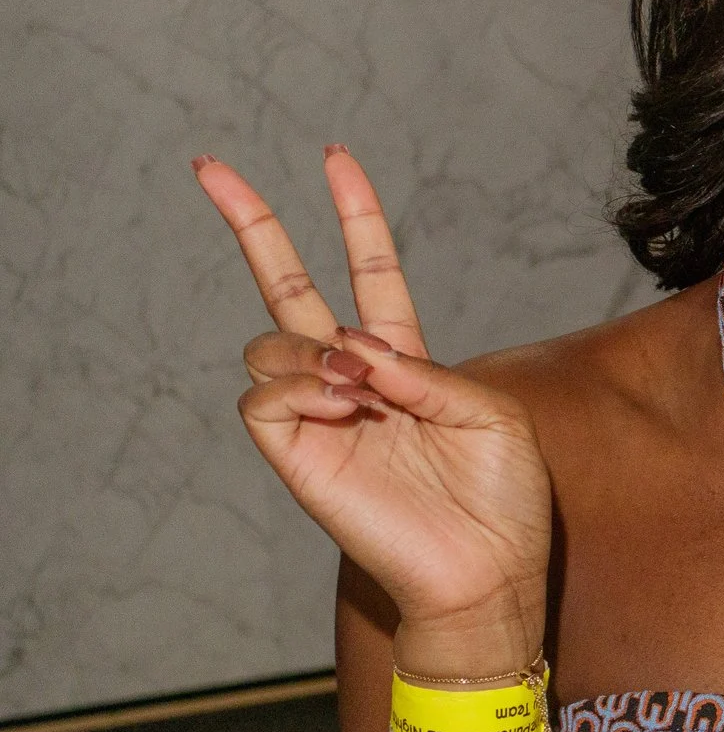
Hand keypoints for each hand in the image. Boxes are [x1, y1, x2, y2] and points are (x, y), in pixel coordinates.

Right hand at [194, 147, 550, 670]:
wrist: (486, 571)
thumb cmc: (502, 500)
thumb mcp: (491, 416)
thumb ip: (428, 371)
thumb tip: (352, 346)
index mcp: (408, 362)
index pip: (370, 274)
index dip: (356, 218)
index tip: (338, 159)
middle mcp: (355, 381)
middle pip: (288, 288)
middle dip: (253, 224)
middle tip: (212, 167)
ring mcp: (320, 417)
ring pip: (267, 342)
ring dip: (307, 347)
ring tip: (357, 388)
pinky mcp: (296, 456)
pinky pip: (262, 399)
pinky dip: (296, 389)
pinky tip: (340, 406)